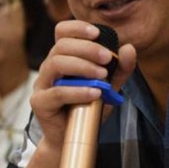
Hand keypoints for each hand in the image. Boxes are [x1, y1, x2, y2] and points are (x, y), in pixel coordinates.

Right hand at [31, 21, 136, 150]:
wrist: (70, 139)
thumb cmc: (86, 109)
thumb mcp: (108, 88)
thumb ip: (119, 70)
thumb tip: (129, 48)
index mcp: (63, 58)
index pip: (62, 32)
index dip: (77, 28)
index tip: (97, 33)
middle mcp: (50, 67)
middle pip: (61, 45)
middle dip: (87, 48)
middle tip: (107, 58)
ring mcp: (42, 84)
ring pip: (56, 63)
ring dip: (82, 66)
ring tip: (102, 76)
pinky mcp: (39, 102)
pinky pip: (57, 92)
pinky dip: (78, 91)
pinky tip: (94, 93)